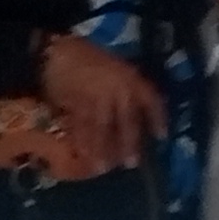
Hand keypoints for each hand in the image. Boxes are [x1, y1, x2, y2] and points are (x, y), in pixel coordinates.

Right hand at [38, 32, 166, 175]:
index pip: (151, 100)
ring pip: (102, 129)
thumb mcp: (115, 65)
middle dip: (129, 143)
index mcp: (131, 78)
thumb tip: (134, 111)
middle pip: (127, 122)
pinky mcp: (76, 106)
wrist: (56, 51)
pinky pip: (81, 128)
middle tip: (130, 165)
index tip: (162, 137)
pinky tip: (82, 155)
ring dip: (103, 150)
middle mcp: (118, 90)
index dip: (158, 119)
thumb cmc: (87, 56)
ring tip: (103, 168)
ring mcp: (96, 99)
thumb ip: (125, 86)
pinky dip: (81, 143)